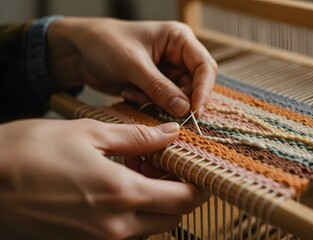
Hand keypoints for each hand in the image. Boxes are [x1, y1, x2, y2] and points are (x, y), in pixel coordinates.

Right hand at [0, 119, 208, 238]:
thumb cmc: (28, 152)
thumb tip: (170, 134)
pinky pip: (124, 231)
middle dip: (180, 193)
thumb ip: (137, 138)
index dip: (200, 185)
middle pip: (171, 218)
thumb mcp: (88, 134)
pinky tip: (121, 184)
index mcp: (121, 195)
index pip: (183, 200)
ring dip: (157, 201)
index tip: (202, 168)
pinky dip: (134, 210)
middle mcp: (115, 227)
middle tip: (172, 165)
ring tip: (145, 169)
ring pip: (149, 226)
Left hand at [47, 18, 217, 117]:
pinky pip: (163, 103)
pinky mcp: (156, 86)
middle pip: (196, 85)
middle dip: (181, 101)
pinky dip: (148, 103)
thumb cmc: (104, 42)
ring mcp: (167, 72)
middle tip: (164, 111)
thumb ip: (159, 87)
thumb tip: (184, 110)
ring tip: (135, 94)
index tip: (194, 111)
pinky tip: (129, 93)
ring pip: (180, 98)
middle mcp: (178, 55)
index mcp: (178, 39)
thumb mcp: (132, 64)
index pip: (205, 66)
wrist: (77, 51)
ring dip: (160, 103)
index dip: (203, 90)